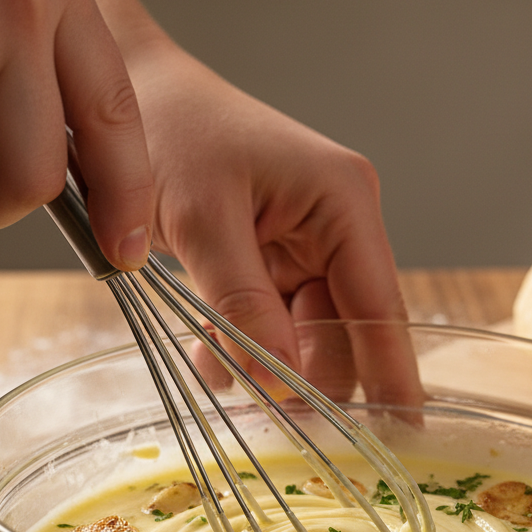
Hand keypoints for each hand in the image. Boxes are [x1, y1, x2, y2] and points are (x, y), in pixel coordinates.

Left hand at [125, 38, 423, 405]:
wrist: (126, 97)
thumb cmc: (168, 132)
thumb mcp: (203, 219)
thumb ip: (243, 303)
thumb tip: (277, 382)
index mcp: (343, 203)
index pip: (379, 306)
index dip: (393, 374)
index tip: (406, 435)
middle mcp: (337, 226)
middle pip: (342, 330)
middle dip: (306, 376)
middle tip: (270, 421)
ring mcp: (306, 245)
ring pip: (303, 334)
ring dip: (266, 365)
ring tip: (219, 376)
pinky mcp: (274, 261)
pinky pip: (271, 323)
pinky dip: (244, 347)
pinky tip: (210, 359)